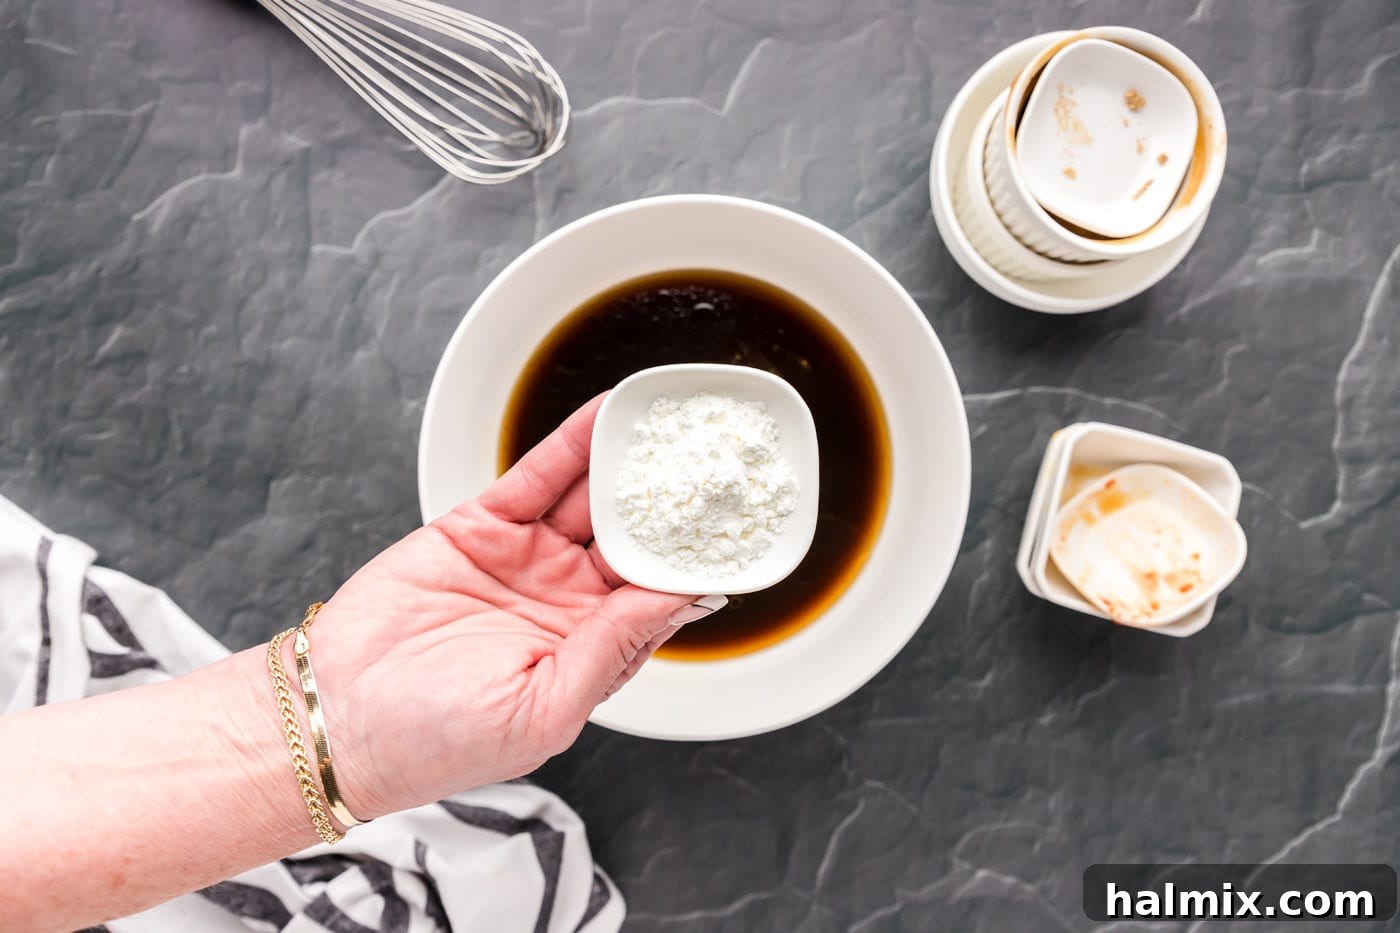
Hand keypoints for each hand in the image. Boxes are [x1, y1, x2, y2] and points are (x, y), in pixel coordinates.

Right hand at [293, 396, 725, 818]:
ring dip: (629, 463)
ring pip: (592, 498)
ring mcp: (527, 560)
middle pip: (634, 537)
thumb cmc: (437, 742)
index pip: (660, 595)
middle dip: (674, 500)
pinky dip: (572, 444)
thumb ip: (616, 647)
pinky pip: (539, 477)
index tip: (740, 526)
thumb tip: (688, 600)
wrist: (339, 717)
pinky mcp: (483, 526)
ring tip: (669, 421)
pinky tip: (605, 415)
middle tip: (716, 456)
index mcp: (593, 650)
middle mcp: (567, 601)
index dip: (697, 560)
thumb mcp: (546, 708)